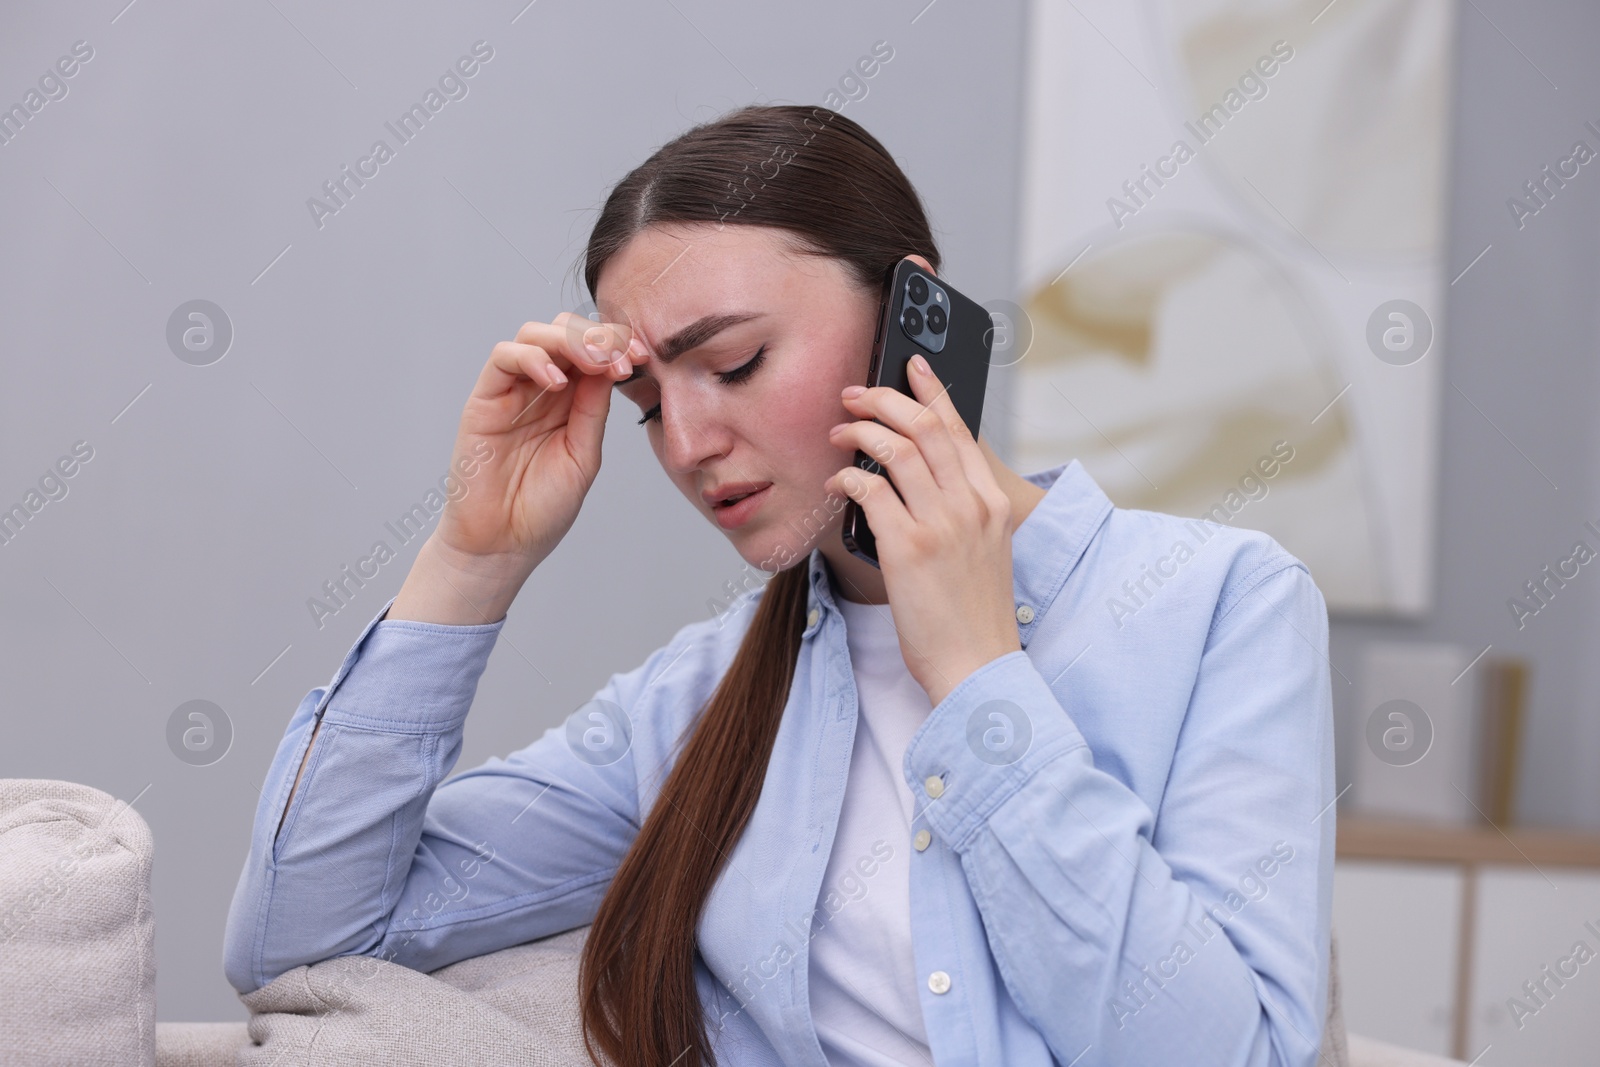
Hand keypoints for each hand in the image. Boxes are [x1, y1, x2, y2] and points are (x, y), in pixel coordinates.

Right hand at [435, 313, 643, 568]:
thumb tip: (611, 365)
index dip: (617, 345)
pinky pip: (503, 358)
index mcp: (570, 401)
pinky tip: (556, 381)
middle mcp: (539, 389)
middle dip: (598, 336)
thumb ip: (593, 410)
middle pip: (564, 331)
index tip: (641, 358)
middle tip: (622, 359)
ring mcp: (510, 392)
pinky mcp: (483, 400)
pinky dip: (533, 358)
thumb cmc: (542, 508)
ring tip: (594, 364)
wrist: (503, 545)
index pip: (592, 351)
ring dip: (569, 340)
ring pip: (534, 334)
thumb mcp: (583, 455)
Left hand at [823, 353, 1021, 705]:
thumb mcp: (983, 552)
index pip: (959, 430)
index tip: (910, 366)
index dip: (931, 391)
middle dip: (883, 399)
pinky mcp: (908, 548)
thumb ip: (961, 512)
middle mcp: (970, 506)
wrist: (977, 666)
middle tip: (853, 394)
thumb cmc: (972, 617)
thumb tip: (916, 478)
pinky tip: (837, 481)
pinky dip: (848, 476)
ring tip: (838, 432)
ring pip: (895, 450)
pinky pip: (870, 491)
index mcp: (990, 504)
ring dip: (859, 432)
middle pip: (924, 427)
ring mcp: (941, 525)